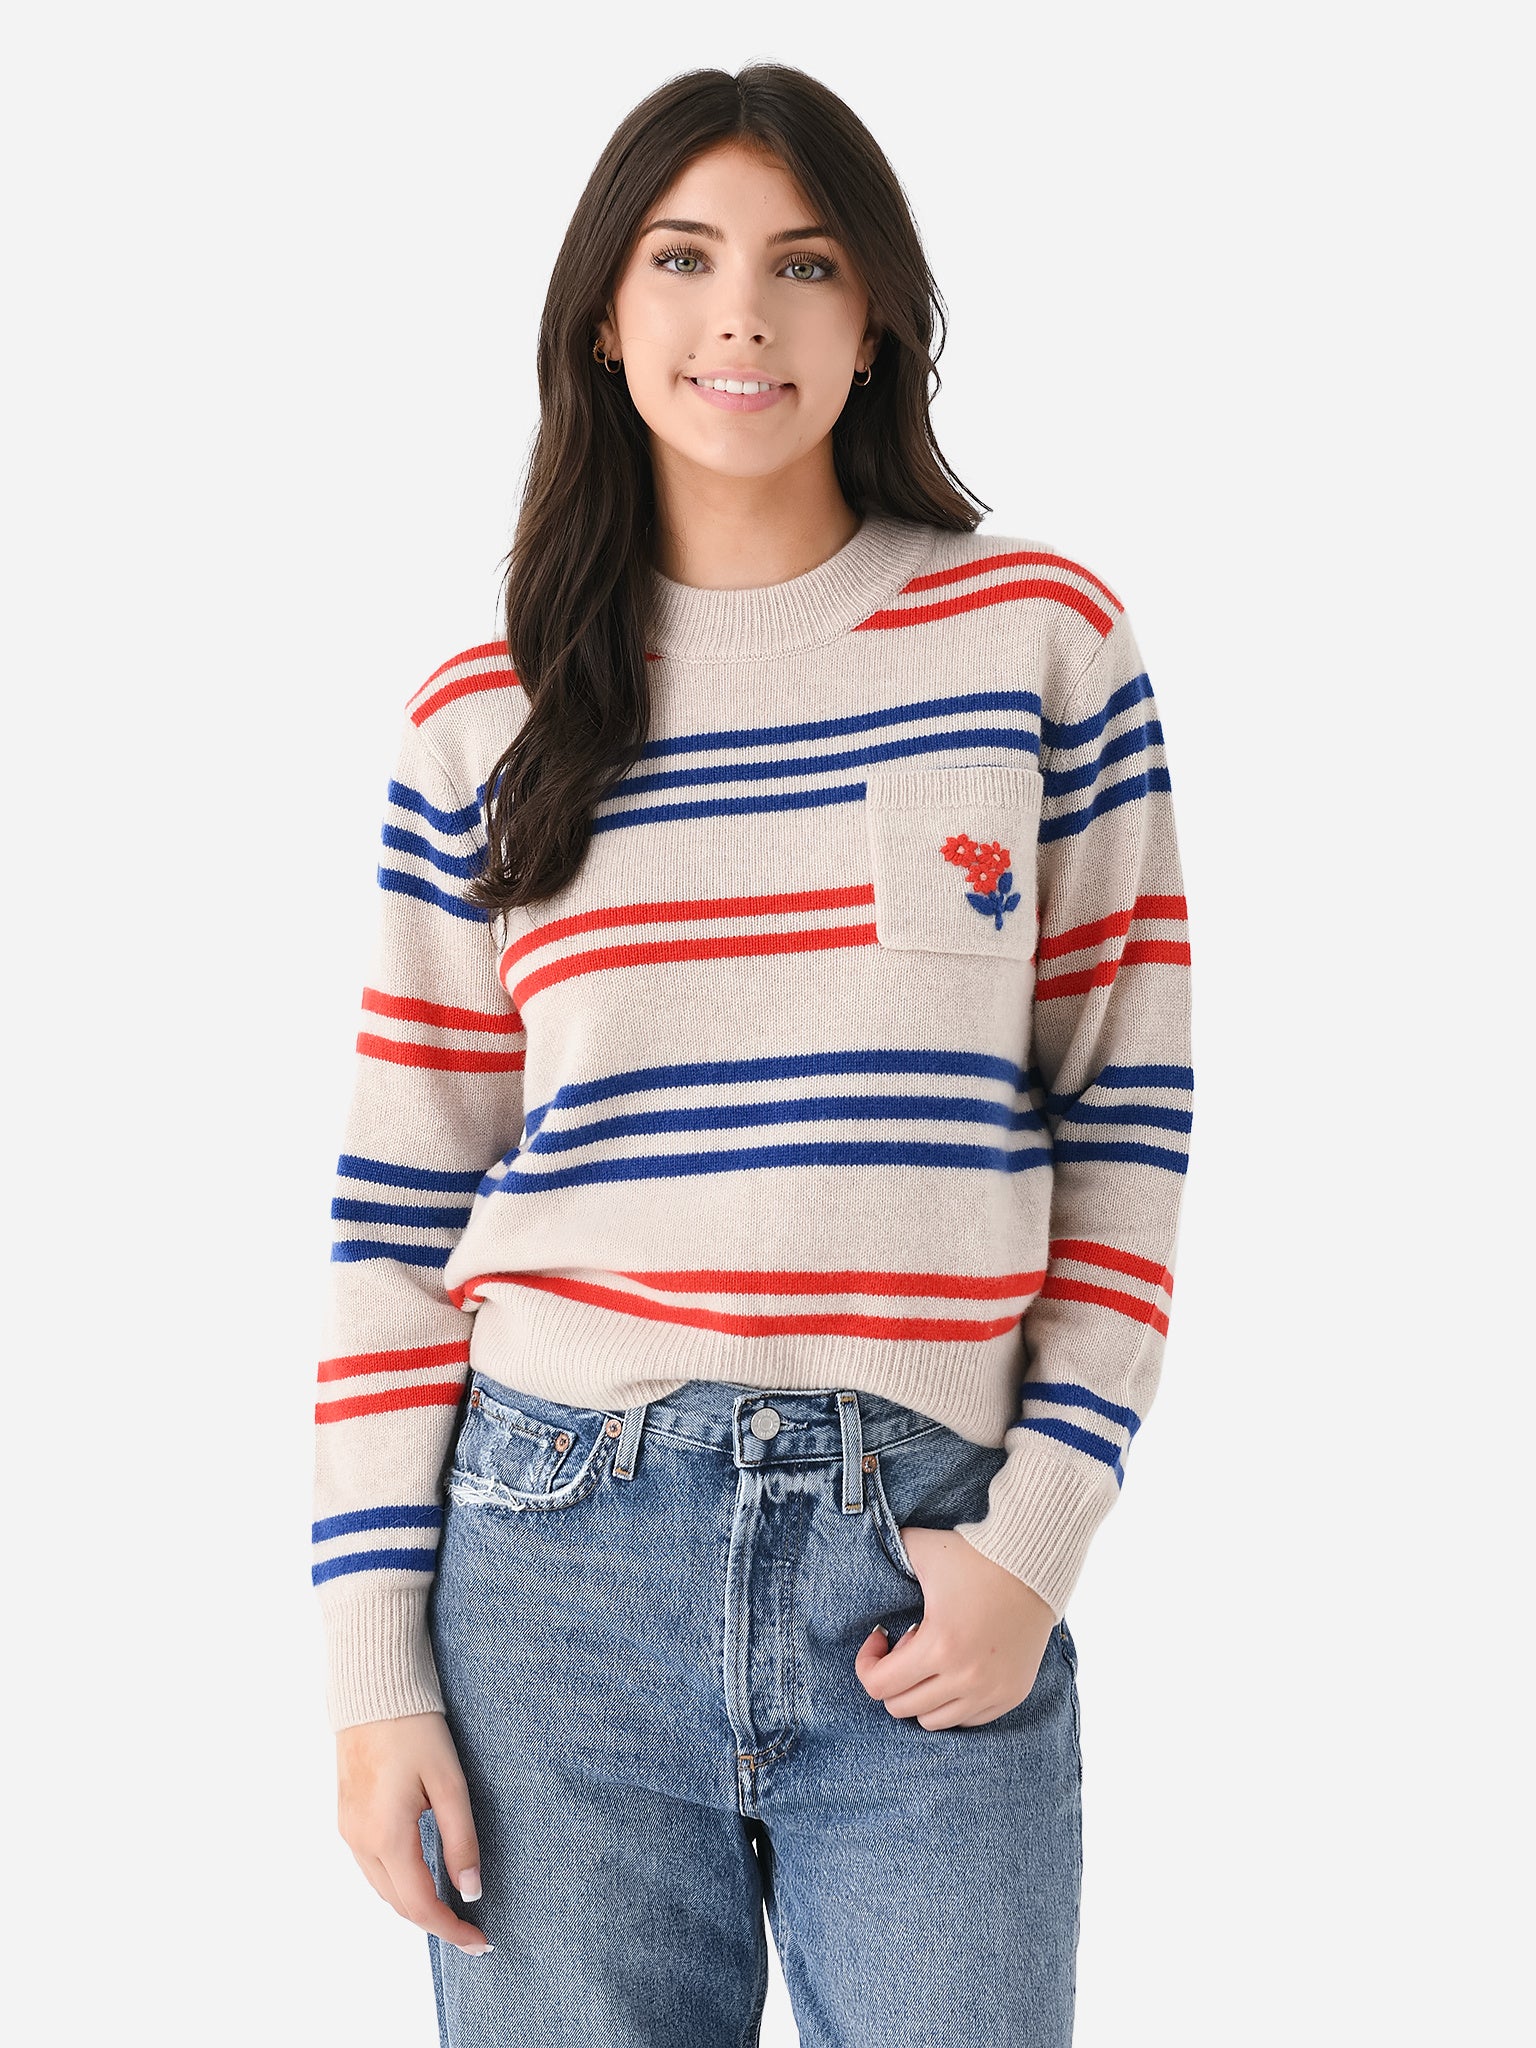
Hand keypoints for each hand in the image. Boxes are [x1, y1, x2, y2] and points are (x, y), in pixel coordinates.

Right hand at [335, 1710, 492, 1955]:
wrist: (373, 1691)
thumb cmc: (415, 1730)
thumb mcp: (449, 1783)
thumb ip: (460, 1840)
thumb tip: (470, 1890)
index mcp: (386, 1836)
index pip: (420, 1904)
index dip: (451, 1929)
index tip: (480, 1941)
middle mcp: (360, 1841)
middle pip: (399, 1903)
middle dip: (435, 1922)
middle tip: (472, 1930)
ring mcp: (348, 1830)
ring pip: (383, 1888)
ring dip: (414, 1904)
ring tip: (451, 1908)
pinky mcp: (347, 1816)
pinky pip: (372, 1866)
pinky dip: (398, 1881)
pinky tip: (420, 1875)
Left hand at [855, 1526, 1057, 1726]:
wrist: (1036, 1565)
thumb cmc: (976, 1555)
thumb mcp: (923, 1548)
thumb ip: (888, 1550)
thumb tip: (867, 1549)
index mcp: (940, 1646)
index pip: (879, 1687)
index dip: (867, 1664)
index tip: (879, 1637)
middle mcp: (966, 1678)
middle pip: (902, 1708)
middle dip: (893, 1678)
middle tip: (909, 1644)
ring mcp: (992, 1691)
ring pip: (933, 1722)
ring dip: (921, 1694)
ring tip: (933, 1658)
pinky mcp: (1011, 1695)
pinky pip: (968, 1720)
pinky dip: (952, 1702)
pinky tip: (955, 1668)